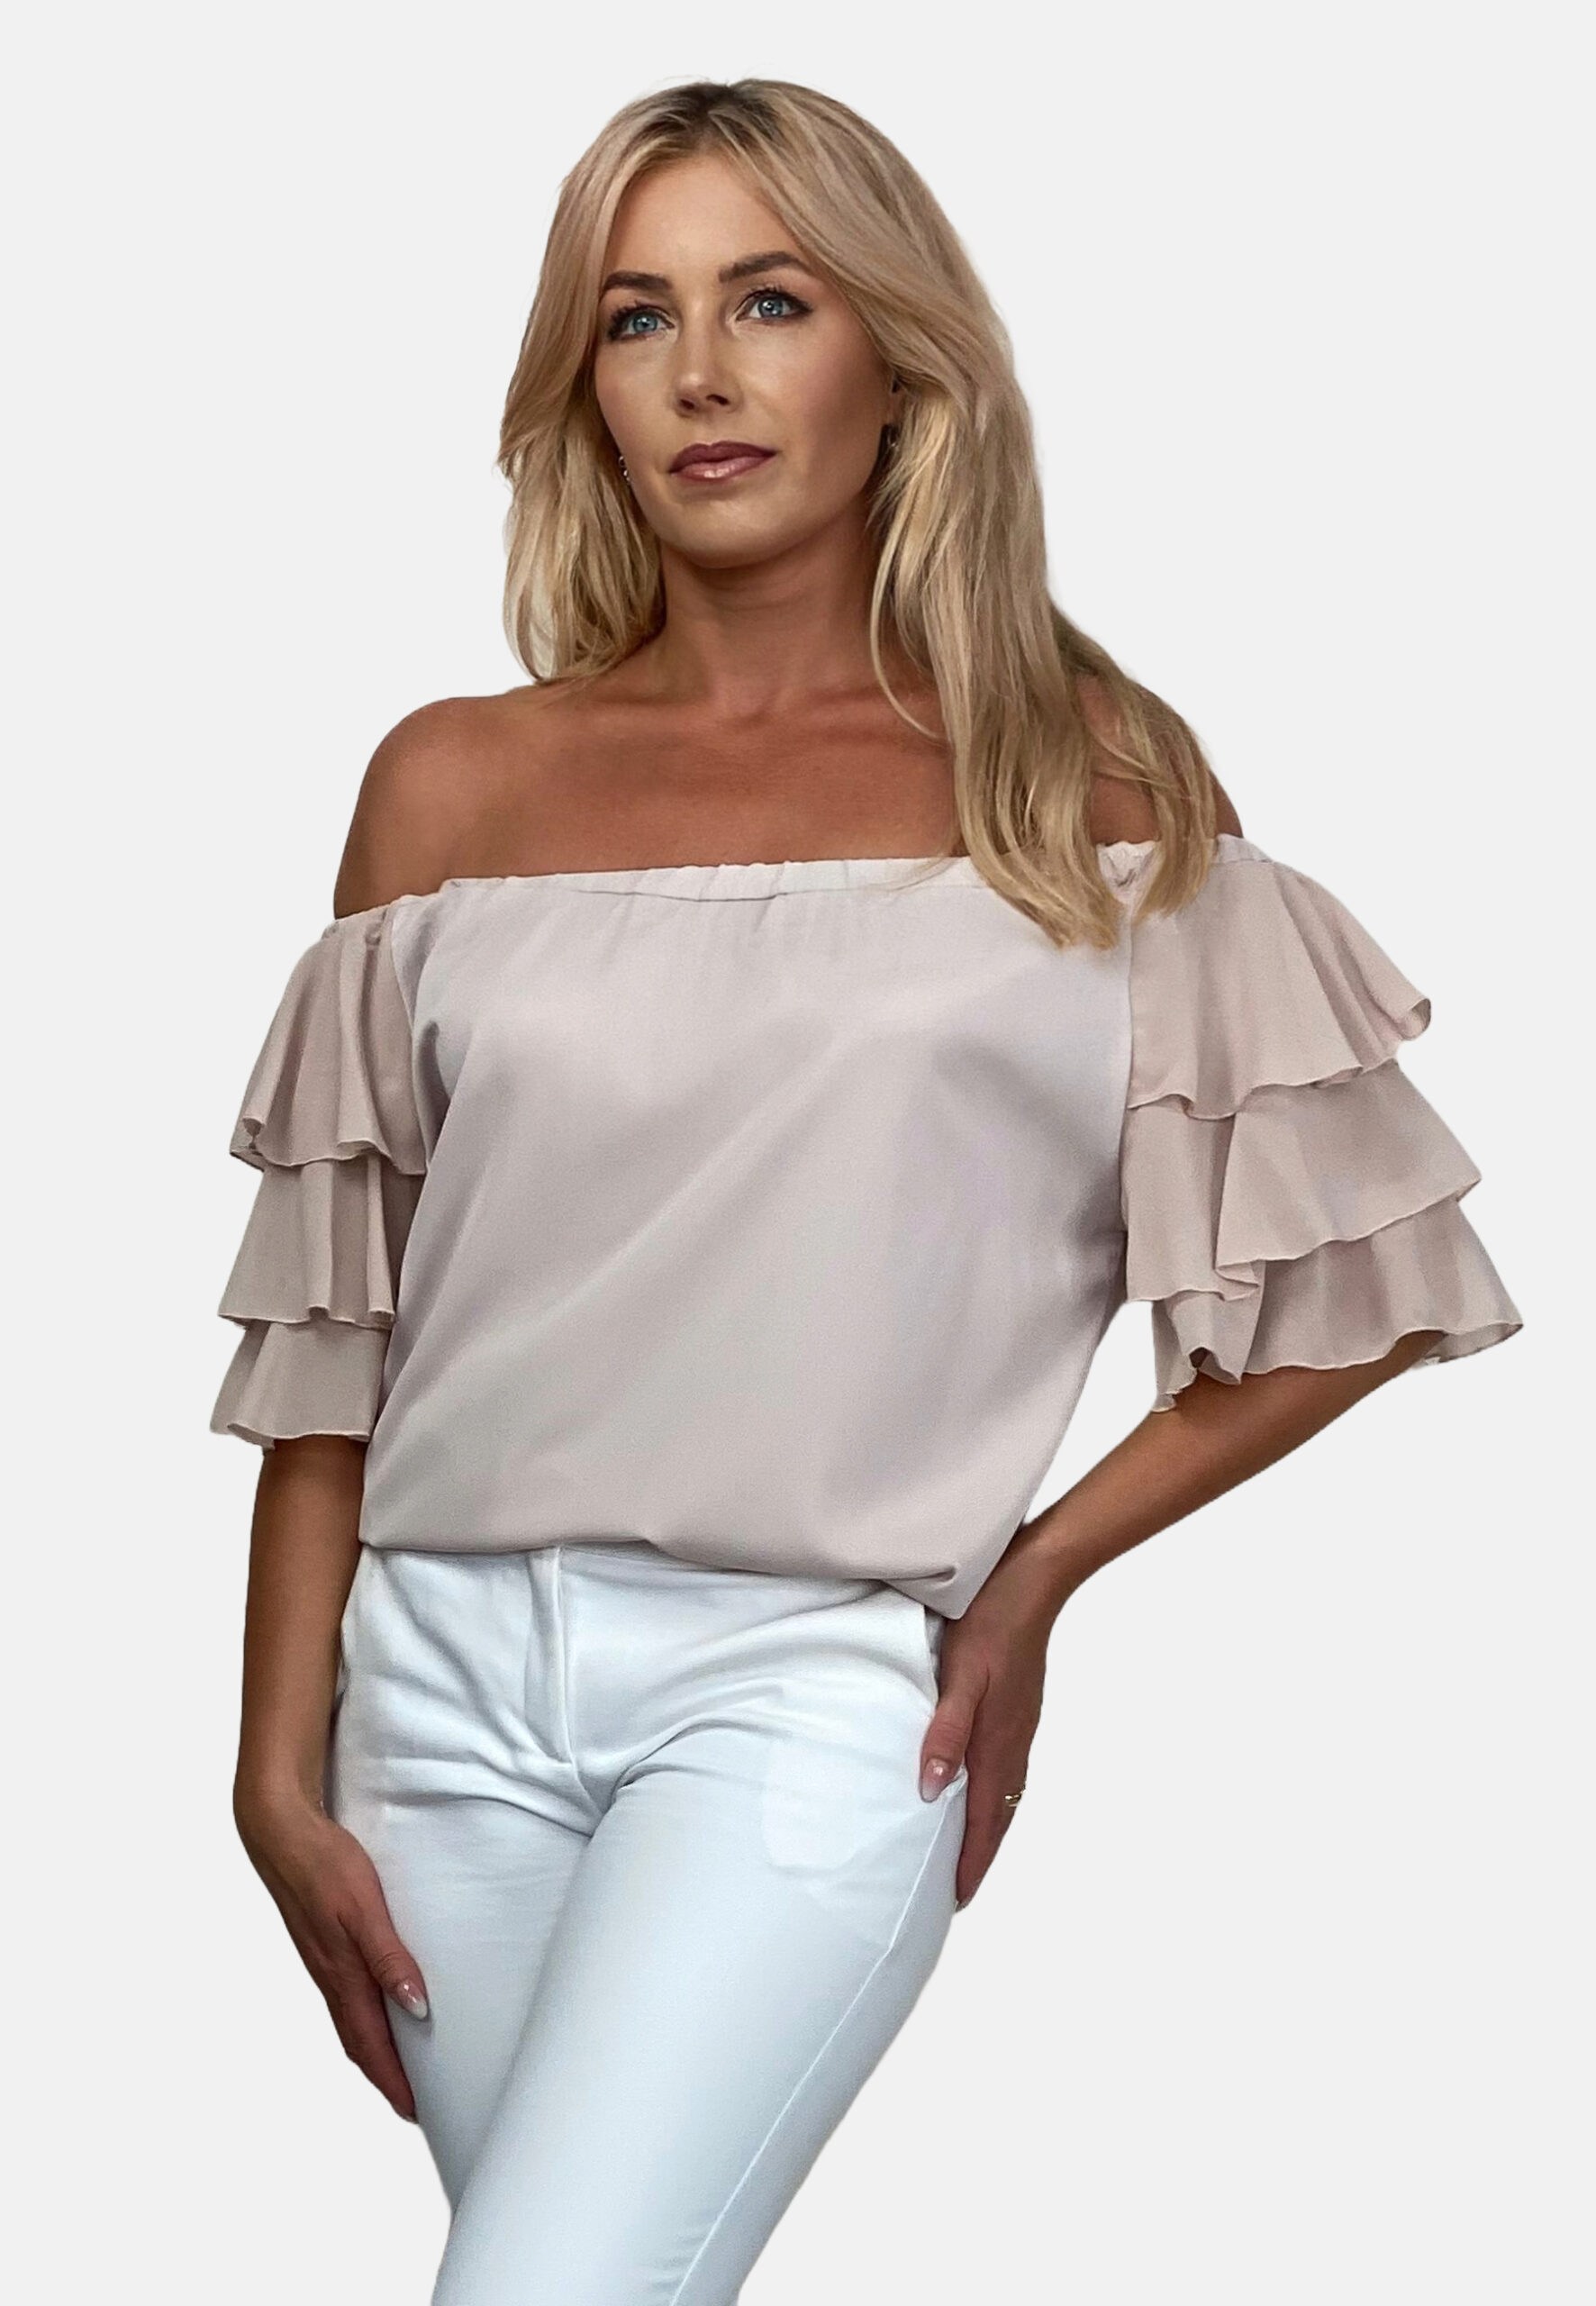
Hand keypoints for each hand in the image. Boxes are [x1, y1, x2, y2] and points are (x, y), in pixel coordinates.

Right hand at [234, 1787, 429, 2122]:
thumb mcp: (364, 1908)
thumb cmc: (324, 1865)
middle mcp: (331, 1978)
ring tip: (403, 2067)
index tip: (418, 2112)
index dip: (394, 2082)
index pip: (372, 2045)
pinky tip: (379, 2008)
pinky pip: (345, 1998)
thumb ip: (389, 1957)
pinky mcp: (322, 1946)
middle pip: (359, 2044)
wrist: (280, 1833)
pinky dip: (364, 2019)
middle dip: (386, 2078)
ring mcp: (323, 1964)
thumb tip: (416, 2006)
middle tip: (416, 2103)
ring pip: (351, 2023)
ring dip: (376, 2051)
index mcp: (342, 1975)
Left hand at [917, 1538, 1072, 1909]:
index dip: (971, 1861)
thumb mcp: (961, 1674)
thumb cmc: (991, 1622)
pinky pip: (1009, 1769)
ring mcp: (1022, 1725)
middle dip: (980, 1856)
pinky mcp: (1021, 1709)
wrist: (1035, 1581)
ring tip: (969, 1853)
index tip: (957, 1900)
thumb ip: (946, 1731)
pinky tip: (982, 1789)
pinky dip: (995, 1796)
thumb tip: (932, 1789)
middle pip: (999, 1815)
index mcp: (999, 1740)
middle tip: (959, 1892)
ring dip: (988, 1828)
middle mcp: (1015, 1741)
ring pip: (1006, 1793)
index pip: (983, 1818)